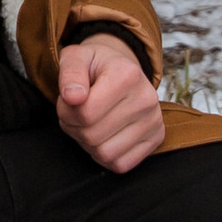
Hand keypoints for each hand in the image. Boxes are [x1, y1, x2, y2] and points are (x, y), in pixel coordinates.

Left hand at [57, 33, 164, 173]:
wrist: (121, 70)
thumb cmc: (95, 66)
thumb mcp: (76, 57)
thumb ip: (70, 73)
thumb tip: (72, 97)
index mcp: (127, 75)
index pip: (85, 113)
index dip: (66, 111)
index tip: (69, 99)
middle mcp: (146, 99)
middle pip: (92, 135)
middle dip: (74, 127)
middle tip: (77, 112)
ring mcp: (154, 121)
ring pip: (105, 154)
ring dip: (87, 143)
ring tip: (89, 122)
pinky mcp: (156, 139)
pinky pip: (120, 164)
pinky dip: (104, 156)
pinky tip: (104, 135)